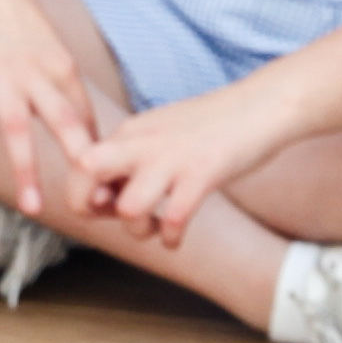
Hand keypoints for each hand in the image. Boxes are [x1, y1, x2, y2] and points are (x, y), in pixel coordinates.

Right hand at [0, 0, 99, 213]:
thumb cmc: (12, 13)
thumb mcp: (47, 45)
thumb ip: (59, 84)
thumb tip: (77, 123)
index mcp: (63, 67)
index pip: (86, 119)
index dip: (98, 153)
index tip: (107, 186)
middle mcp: (37, 73)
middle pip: (65, 125)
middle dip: (79, 165)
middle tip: (92, 203)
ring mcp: (1, 75)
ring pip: (18, 131)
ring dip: (26, 171)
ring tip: (33, 208)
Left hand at [72, 71, 296, 242]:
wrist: (263, 104)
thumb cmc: (215, 126)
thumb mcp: (162, 134)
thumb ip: (132, 158)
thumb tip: (106, 196)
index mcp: (130, 132)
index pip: (78, 162)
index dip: (83, 193)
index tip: (109, 204)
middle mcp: (143, 142)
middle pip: (85, 173)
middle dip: (90, 206)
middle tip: (115, 216)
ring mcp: (172, 159)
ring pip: (128, 208)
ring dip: (138, 231)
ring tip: (156, 228)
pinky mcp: (202, 174)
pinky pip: (174, 220)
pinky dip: (172, 238)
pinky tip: (178, 237)